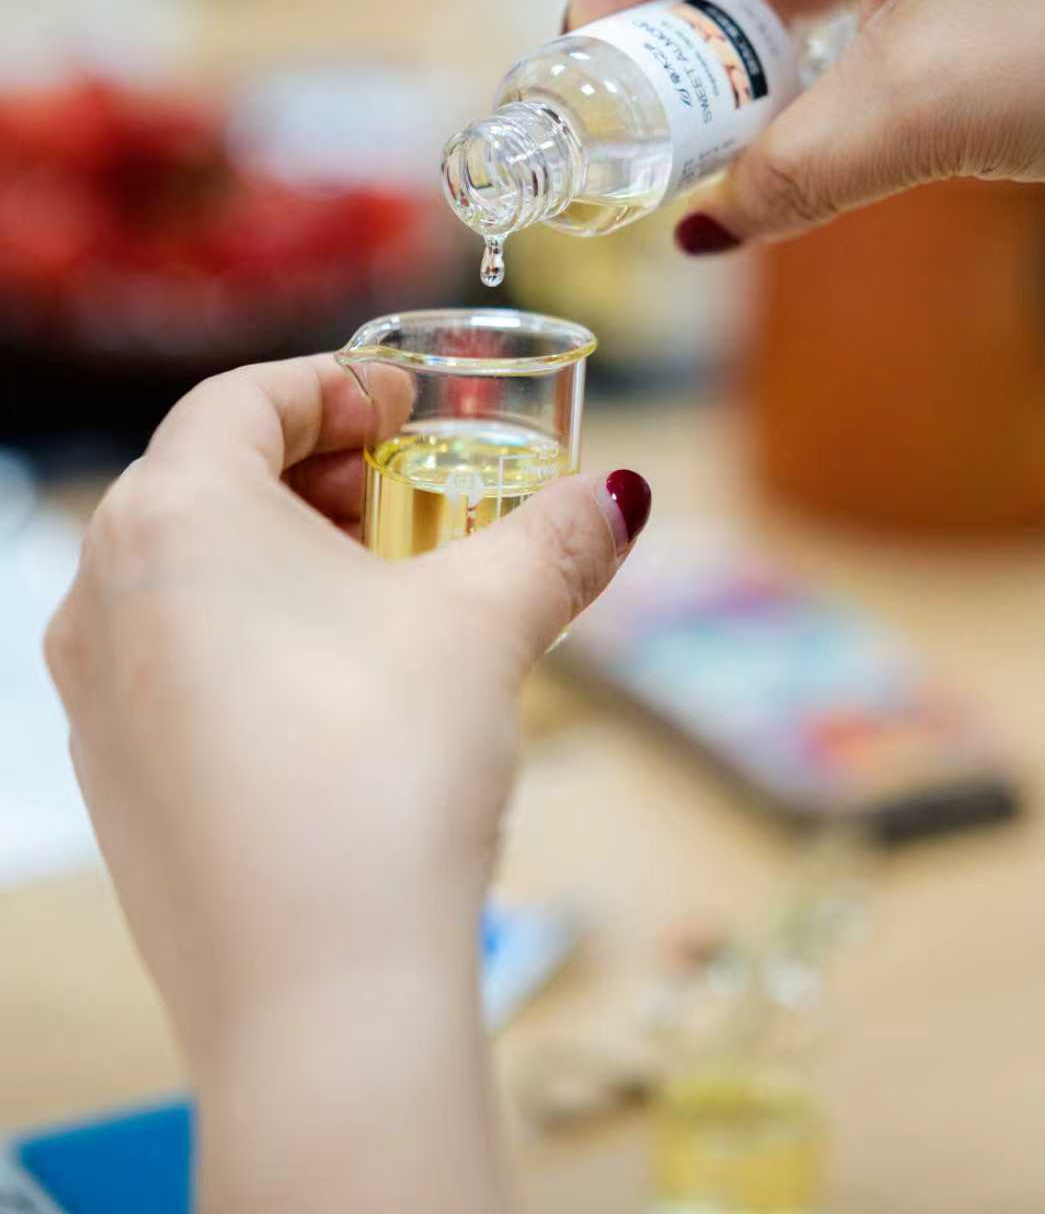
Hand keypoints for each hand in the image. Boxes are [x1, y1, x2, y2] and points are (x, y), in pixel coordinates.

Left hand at [45, 357, 649, 1213]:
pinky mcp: (110, 781)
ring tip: (385, 593)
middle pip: (208, 481)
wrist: (317, 991)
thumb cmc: (386, 765)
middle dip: (320, 474)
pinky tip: (337, 694)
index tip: (408, 404)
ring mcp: (93, 694)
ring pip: (186, 577)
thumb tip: (620, 496)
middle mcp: (103, 591)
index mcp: (174, 514)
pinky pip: (172, 663)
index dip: (337, 385)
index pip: (243, 398)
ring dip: (285, 559)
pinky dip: (248, 640)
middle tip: (411, 495)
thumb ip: (554, 539)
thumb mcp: (486, 624)